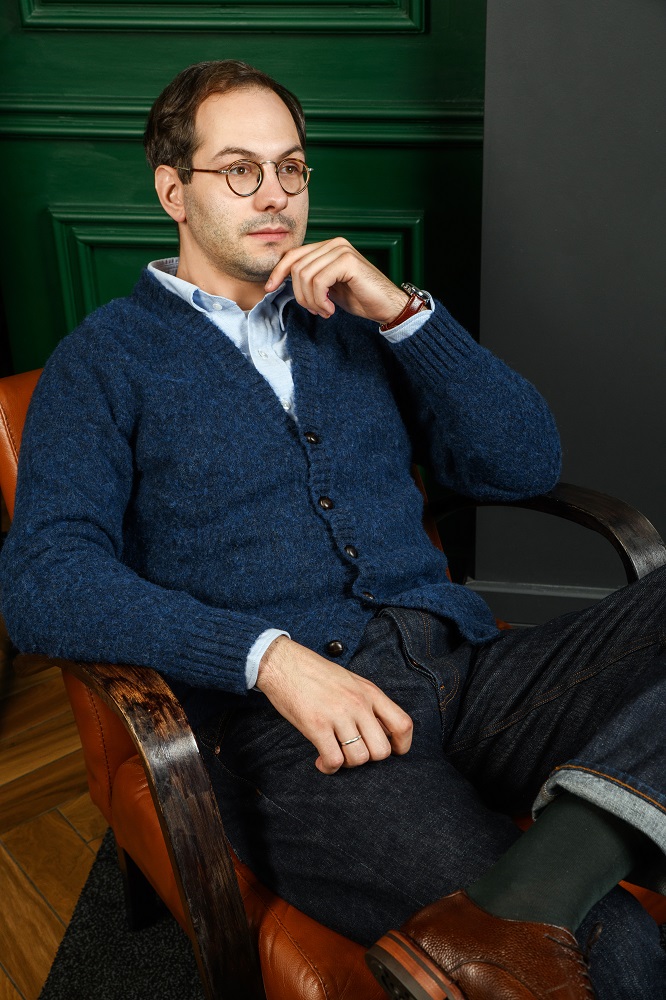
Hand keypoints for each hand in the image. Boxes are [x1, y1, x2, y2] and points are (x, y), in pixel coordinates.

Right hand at [255, 635, 412, 773]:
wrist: (283, 663)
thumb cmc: (316, 673)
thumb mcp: (351, 681)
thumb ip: (368, 703)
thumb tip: (382, 731)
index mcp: (370, 692)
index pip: (403, 724)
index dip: (402, 746)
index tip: (392, 751)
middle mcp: (358, 703)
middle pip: (382, 750)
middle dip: (368, 759)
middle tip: (353, 752)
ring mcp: (338, 714)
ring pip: (358, 758)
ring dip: (347, 764)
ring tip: (335, 755)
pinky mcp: (317, 725)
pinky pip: (334, 760)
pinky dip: (329, 767)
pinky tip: (322, 761)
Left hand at [264, 237, 408, 324]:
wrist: (387, 307)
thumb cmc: (360, 299)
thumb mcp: (328, 288)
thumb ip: (310, 279)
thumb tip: (281, 280)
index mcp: (327, 247)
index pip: (292, 255)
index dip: (277, 272)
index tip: (269, 288)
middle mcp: (334, 243)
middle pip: (296, 267)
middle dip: (300, 295)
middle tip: (315, 310)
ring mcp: (341, 250)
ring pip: (305, 275)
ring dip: (311, 301)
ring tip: (324, 311)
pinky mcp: (347, 261)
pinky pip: (318, 281)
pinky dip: (320, 300)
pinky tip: (330, 310)